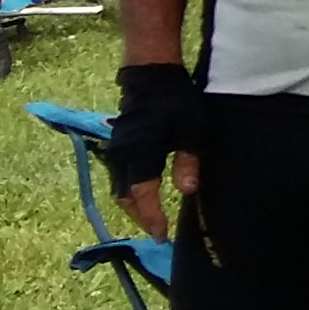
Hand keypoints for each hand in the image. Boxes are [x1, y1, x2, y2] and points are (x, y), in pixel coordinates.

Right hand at [104, 62, 204, 239]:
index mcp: (141, 153)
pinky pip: (119, 178)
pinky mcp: (117, 146)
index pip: (142, 195)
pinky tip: (144, 196)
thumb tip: (188, 191)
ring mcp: (116, 151)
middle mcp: (122, 156)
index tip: (163, 236)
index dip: (152, 218)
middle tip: (160, 233)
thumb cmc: (175, 99)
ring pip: (119, 190)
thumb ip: (188, 161)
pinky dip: (129, 192)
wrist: (150, 73)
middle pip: (125, 198)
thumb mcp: (192, 129)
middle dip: (141, 218)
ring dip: (134, 207)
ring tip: (153, 219)